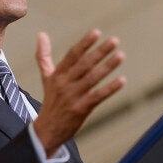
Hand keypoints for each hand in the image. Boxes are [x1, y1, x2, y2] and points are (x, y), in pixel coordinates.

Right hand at [33, 29, 125, 156]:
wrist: (47, 130)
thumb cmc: (51, 101)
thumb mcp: (46, 77)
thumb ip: (44, 56)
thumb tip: (41, 34)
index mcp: (57, 74)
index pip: (72, 55)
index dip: (84, 43)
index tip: (96, 32)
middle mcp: (64, 83)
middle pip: (84, 64)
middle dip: (100, 51)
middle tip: (114, 40)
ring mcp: (73, 96)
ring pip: (92, 78)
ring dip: (107, 66)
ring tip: (120, 55)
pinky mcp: (81, 109)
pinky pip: (97, 96)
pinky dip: (110, 88)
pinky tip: (122, 80)